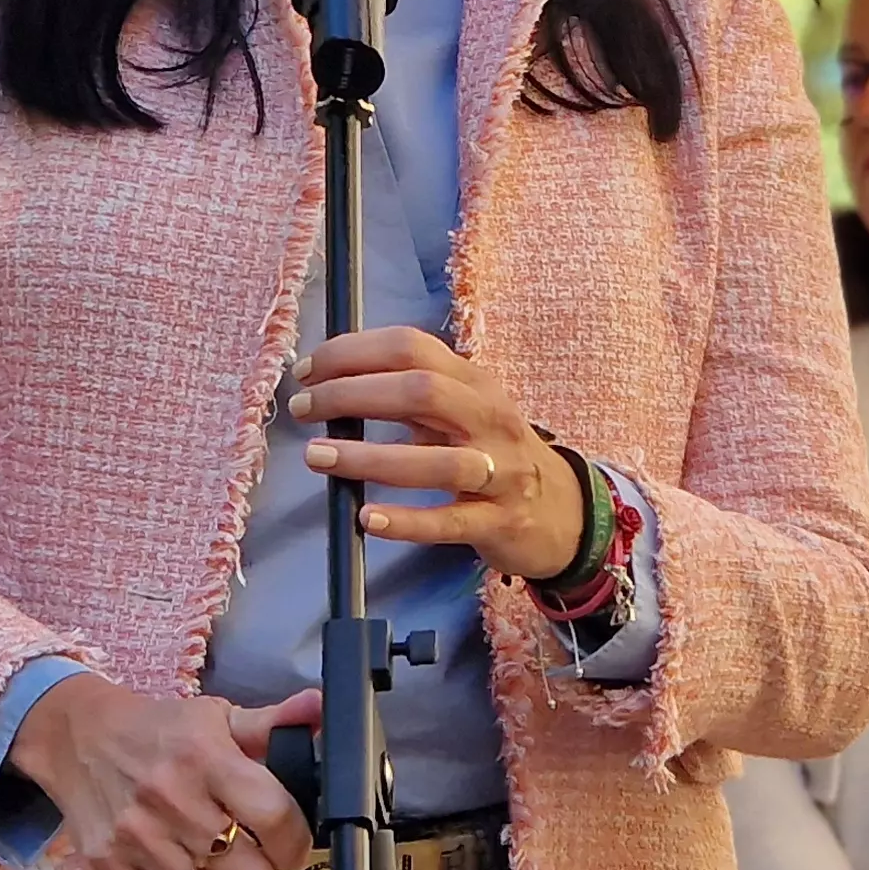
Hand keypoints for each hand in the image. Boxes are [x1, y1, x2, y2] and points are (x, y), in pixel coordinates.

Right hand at [8, 674, 315, 869]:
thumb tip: (320, 710)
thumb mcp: (215, 716)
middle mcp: (171, 799)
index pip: (273, 816)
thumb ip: (271, 722)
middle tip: (257, 860)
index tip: (292, 843)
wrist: (77, 737)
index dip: (296, 841)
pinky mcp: (111, 867)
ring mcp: (138, 839)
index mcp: (204, 757)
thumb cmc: (156, 730)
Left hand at [286, 328, 584, 580]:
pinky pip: (450, 521)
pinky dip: (407, 520)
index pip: (412, 347)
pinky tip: (368, 517)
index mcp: (475, 382)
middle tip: (304, 408)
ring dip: (369, 457)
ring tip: (318, 456)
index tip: (308, 370)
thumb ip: (409, 396)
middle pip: (422, 391)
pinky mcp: (500, 522)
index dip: (354, 352)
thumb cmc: (492, 454)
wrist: (564, 512)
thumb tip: (332, 383)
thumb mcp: (462, 412)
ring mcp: (500, 472)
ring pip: (436, 461)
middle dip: (354, 394)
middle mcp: (491, 418)